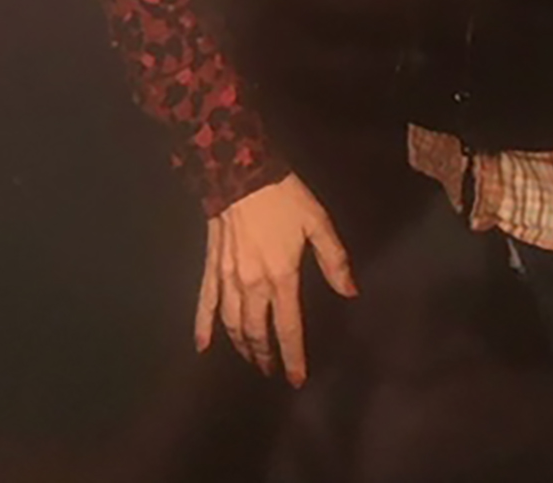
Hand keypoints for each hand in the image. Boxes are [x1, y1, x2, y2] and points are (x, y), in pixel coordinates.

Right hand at [196, 174, 357, 385]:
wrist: (241, 173)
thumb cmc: (284, 197)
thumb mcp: (318, 222)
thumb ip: (334, 260)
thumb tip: (351, 292)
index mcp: (282, 276)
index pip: (288, 328)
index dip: (293, 356)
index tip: (297, 379)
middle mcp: (252, 285)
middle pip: (257, 331)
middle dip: (265, 355)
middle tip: (271, 371)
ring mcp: (228, 278)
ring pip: (232, 324)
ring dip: (240, 345)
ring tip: (250, 358)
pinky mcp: (212, 268)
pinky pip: (204, 303)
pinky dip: (202, 327)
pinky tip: (201, 346)